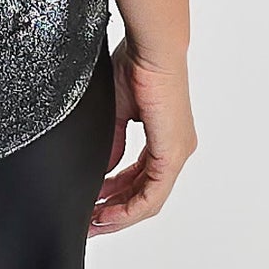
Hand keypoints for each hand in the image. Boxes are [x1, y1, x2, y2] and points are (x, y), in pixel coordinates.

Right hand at [89, 37, 197, 236]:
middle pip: (146, 195)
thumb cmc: (136, 63)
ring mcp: (176, 152)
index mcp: (165, 137)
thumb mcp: (118, 109)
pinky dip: (130, 207)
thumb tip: (106, 167)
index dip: (118, 195)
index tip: (95, 203)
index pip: (142, 178)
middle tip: (92, 221)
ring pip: (150, 199)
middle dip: (117, 211)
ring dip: (121, 214)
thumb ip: (114, 141)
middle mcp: (175, 149)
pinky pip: (153, 193)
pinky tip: (110, 213)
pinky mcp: (172, 153)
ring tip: (96, 222)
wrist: (151, 47)